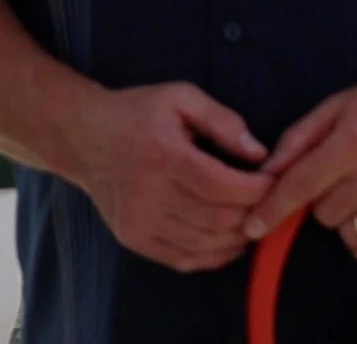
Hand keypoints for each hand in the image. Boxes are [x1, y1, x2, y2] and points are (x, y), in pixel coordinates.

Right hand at [69, 81, 271, 271]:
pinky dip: (216, 254)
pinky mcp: (135, 239)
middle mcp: (148, 194)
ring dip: (239, 236)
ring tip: (251, 218)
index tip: (272, 180)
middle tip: (267, 201)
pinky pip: (187, 259)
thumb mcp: (179, 97)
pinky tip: (227, 238)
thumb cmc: (136, 113)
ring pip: (207, 245)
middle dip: (253, 214)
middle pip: (220, 220)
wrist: (83, 138)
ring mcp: (139, 222)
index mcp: (162, 155)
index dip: (258, 190)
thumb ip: (222, 120)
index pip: (223, 187)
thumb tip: (259, 154)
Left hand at [243, 65, 356, 265]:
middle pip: (323, 213)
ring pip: (348, 234)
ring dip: (346, 218)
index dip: (271, 209)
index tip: (252, 226)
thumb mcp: (338, 106)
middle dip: (322, 198)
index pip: (301, 185)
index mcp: (355, 141)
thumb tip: (267, 172)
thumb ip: (299, 139)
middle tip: (342, 175)